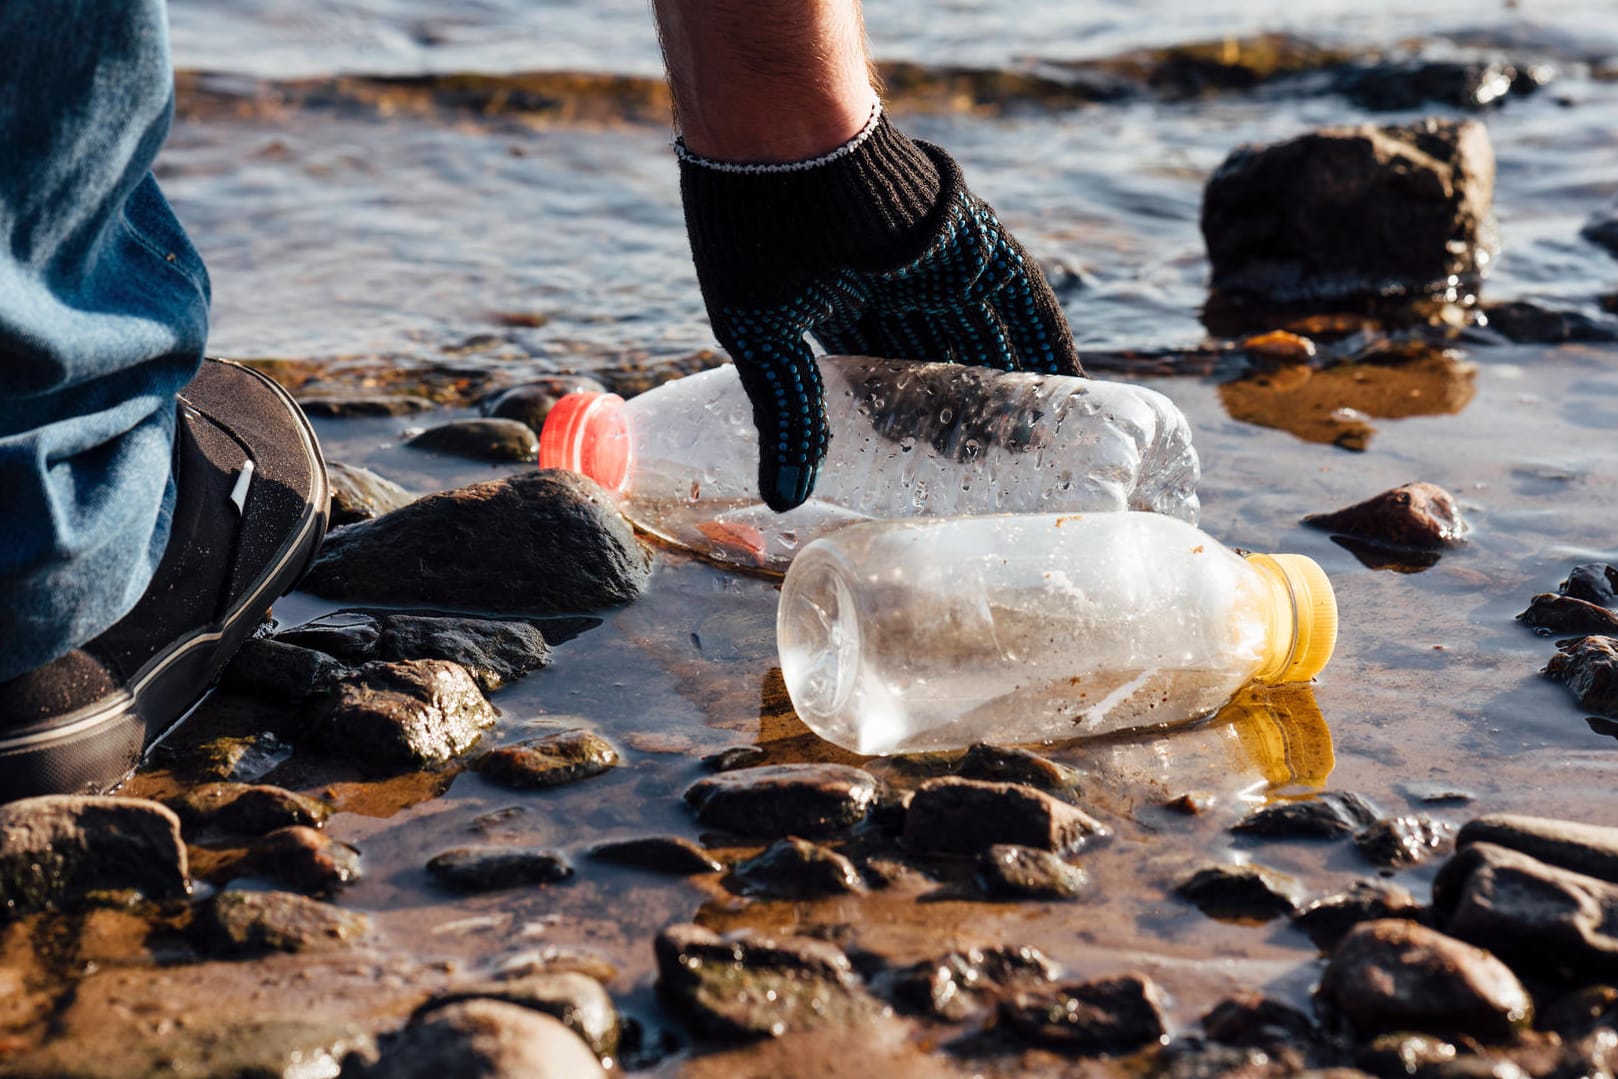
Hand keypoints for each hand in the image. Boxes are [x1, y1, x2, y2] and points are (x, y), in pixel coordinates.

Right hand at [679, 111, 1082, 510]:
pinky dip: (1047, 342)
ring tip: (1035, 445)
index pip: (885, 371)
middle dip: (963, 413)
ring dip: (1011, 388)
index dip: (904, 418)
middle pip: (943, 359)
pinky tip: (1070, 385)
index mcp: (840, 300)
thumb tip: (783, 497)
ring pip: (988, 337)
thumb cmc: (754, 234)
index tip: (920, 467)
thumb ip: (785, 418)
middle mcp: (896, 283)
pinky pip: (1026, 300)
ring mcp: (940, 263)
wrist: (787, 152)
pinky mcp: (975, 245)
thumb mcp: (763, 343)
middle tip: (985, 470)